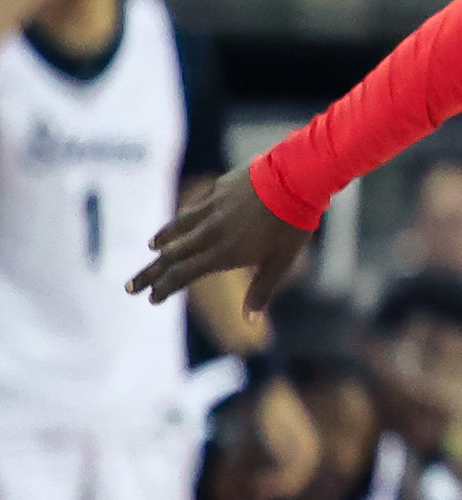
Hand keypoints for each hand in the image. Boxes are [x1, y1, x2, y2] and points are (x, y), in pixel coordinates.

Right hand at [131, 165, 309, 313]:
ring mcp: (211, 209)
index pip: (185, 274)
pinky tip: (177, 223)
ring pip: (177, 228)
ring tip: (151, 249)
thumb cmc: (291, 224)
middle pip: (172, 256)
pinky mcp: (217, 191)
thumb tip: (251, 321)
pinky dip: (179, 220)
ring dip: (162, 242)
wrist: (294, 179)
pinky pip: (191, 209)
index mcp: (224, 253)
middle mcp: (210, 232)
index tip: (151, 298)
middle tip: (130, 287)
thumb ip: (262, 290)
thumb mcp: (281, 261)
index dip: (166, 288)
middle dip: (150, 273)